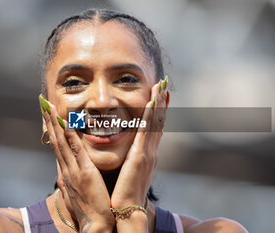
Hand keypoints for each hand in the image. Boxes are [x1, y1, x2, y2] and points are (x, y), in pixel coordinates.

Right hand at [39, 96, 114, 231]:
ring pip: (62, 142)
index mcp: (66, 172)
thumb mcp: (77, 191)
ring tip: (49, 107)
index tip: (47, 115)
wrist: (95, 224)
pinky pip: (76, 150)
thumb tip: (64, 175)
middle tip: (43, 103)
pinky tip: (66, 123)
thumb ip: (71, 179)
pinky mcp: (84, 173)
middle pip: (55, 141)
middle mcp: (66, 169)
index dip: (51, 130)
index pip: (57, 146)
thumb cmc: (89, 208)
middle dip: (48, 121)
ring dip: (55, 123)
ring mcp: (73, 170)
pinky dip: (70, 135)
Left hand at [111, 81, 167, 209]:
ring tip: (160, 86)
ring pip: (155, 123)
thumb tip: (130, 150)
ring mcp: (148, 153)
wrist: (128, 208)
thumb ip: (132, 158)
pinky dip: (150, 117)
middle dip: (161, 102)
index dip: (159, 111)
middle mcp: (151, 151)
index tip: (160, 95)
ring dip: (158, 104)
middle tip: (163, 84)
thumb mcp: (131, 171)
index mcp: (148, 154)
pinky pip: (146, 132)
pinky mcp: (141, 157)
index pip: (155, 128)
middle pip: (159, 122)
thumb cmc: (126, 190)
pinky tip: (151, 104)